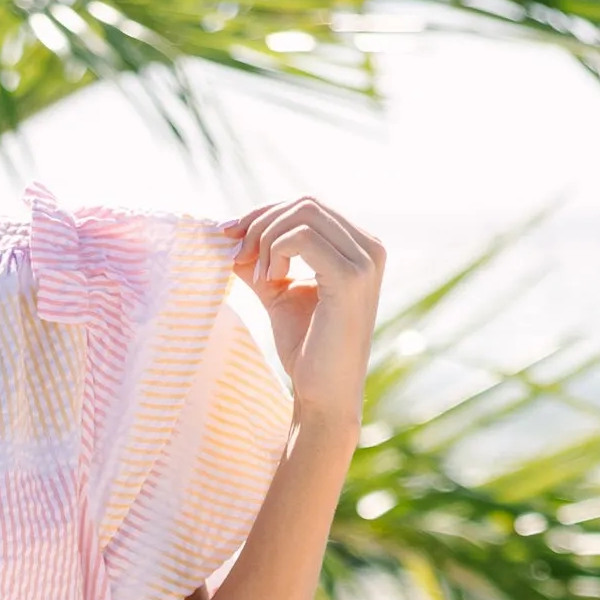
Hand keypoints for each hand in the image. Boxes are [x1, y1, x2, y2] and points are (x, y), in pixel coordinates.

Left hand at [222, 197, 382, 440]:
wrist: (324, 395)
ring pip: (302, 214)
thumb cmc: (306, 349)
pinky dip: (275, 251)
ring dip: (266, 240)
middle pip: (305, 204)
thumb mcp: (279, 293)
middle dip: (261, 224)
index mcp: (359, 247)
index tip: (230, 235)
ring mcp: (365, 260)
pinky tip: (269, 281)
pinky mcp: (350, 278)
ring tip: (259, 278)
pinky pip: (302, 237)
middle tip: (237, 257)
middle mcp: (369, 248)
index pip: (309, 207)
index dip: (265, 214)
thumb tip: (230, 235)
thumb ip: (261, 262)